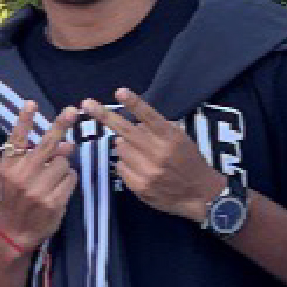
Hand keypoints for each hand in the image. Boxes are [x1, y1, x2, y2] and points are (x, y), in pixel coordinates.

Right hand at [0, 102, 77, 250]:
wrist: (15, 229)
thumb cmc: (17, 197)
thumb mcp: (16, 175)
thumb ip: (34, 157)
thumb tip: (65, 144)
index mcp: (9, 166)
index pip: (17, 139)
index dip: (24, 120)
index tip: (31, 103)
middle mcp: (22, 176)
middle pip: (46, 145)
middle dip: (60, 125)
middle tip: (72, 111)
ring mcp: (37, 190)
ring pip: (63, 163)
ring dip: (63, 166)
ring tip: (53, 178)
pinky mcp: (53, 202)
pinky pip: (71, 179)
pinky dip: (69, 180)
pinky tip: (59, 188)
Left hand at [83, 89, 224, 222]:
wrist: (200, 195)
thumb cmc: (189, 162)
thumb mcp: (181, 140)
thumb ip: (158, 130)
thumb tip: (132, 125)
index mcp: (171, 138)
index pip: (149, 117)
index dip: (134, 103)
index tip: (119, 92)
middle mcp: (158, 153)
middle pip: (125, 130)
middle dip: (104, 115)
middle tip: (86, 104)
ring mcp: (148, 171)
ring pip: (120, 148)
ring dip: (124, 146)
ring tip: (140, 152)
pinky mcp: (140, 186)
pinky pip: (120, 167)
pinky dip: (125, 164)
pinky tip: (139, 167)